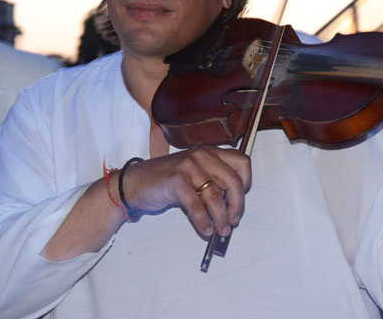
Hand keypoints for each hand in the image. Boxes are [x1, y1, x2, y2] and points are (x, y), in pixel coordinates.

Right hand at [119, 145, 250, 236]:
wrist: (135, 183)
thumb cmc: (168, 182)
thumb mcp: (196, 175)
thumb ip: (214, 182)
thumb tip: (233, 207)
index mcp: (210, 151)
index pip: (242, 162)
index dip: (246, 182)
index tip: (239, 199)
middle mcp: (202, 154)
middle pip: (233, 181)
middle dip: (237, 205)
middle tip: (233, 221)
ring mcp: (189, 165)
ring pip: (216, 195)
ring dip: (221, 218)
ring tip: (221, 231)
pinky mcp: (176, 179)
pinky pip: (197, 204)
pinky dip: (203, 221)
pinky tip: (206, 230)